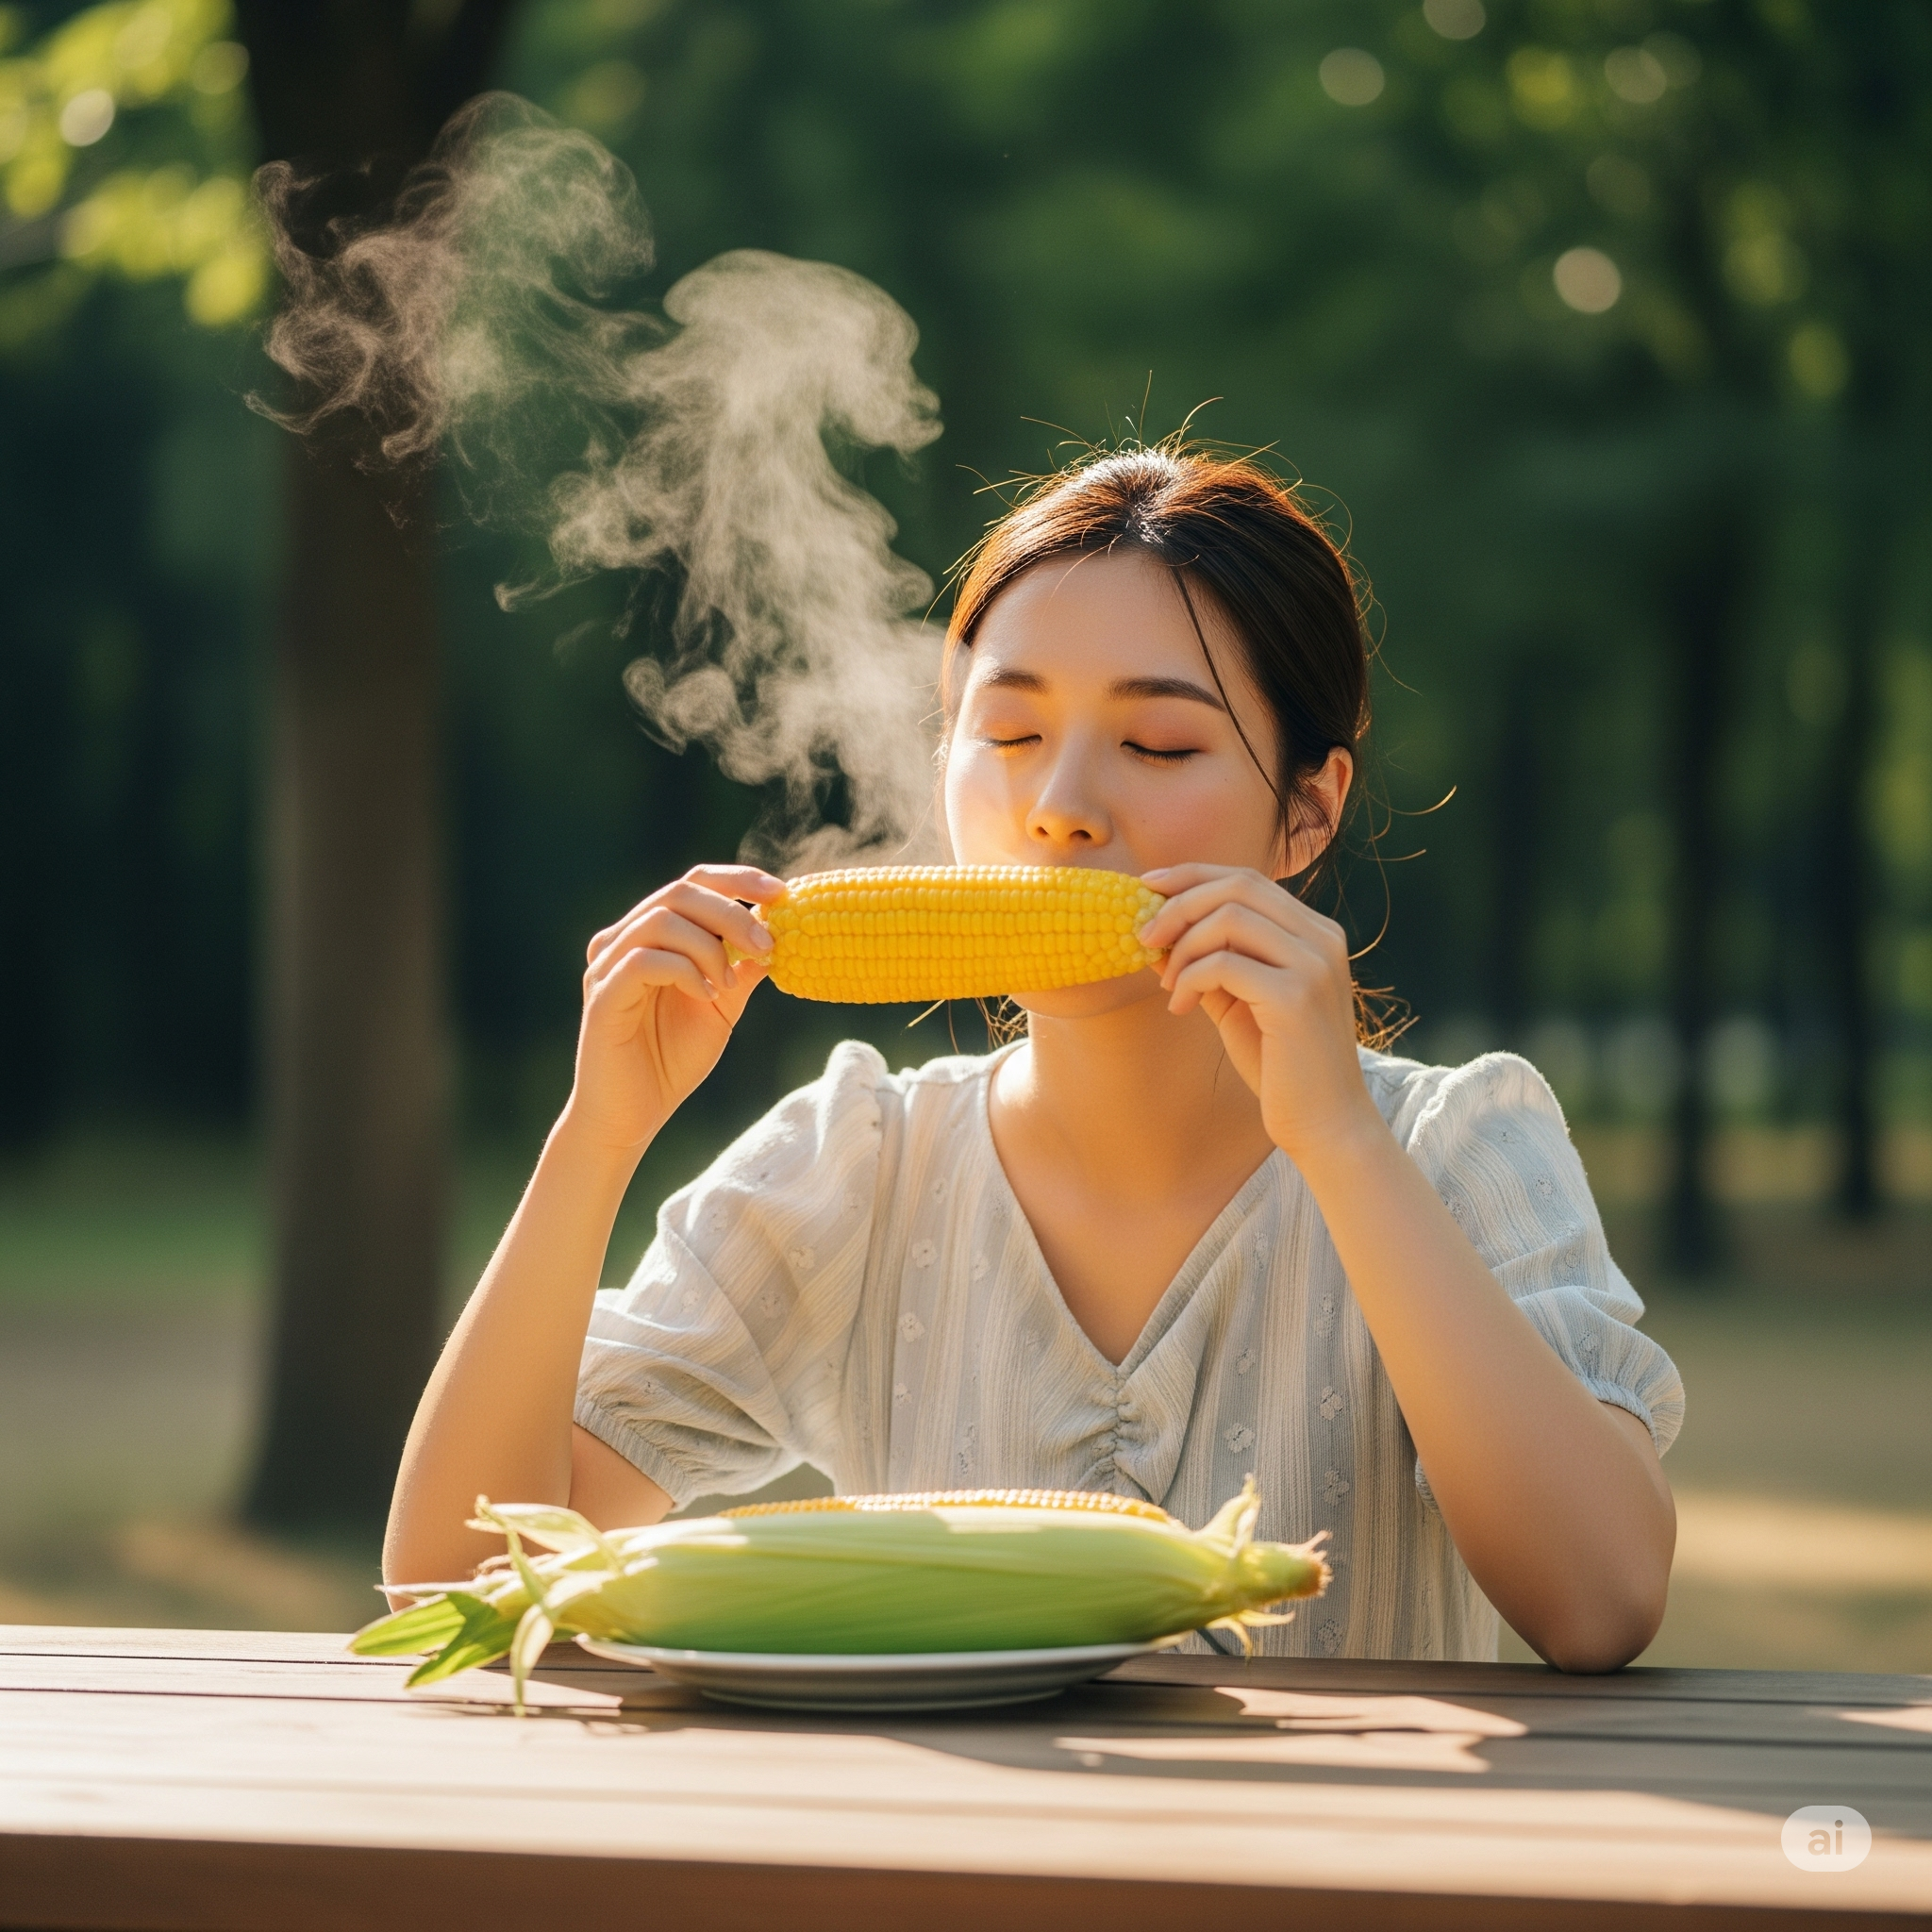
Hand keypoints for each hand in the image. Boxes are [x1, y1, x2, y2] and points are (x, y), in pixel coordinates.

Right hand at [562, 865, 782, 1155]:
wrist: (631, 1116)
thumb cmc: (670, 1060)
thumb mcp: (721, 1006)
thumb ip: (741, 967)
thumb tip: (779, 932)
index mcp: (650, 935)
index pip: (693, 883)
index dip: (738, 879)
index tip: (782, 893)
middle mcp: (622, 940)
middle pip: (679, 893)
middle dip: (732, 913)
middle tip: (766, 945)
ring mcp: (606, 965)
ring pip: (661, 919)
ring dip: (709, 946)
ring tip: (728, 984)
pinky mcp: (602, 995)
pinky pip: (643, 960)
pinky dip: (685, 970)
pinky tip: (705, 996)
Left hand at [1137, 864, 1382, 1163]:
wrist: (1325, 1124)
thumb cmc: (1282, 1065)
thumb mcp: (1240, 1001)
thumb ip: (1210, 962)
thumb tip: (1156, 932)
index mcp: (1314, 932)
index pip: (1247, 879)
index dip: (1191, 876)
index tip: (1146, 889)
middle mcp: (1322, 938)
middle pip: (1237, 886)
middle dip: (1179, 904)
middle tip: (1143, 937)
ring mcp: (1314, 964)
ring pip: (1228, 918)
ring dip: (1183, 946)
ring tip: (1167, 984)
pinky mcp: (1297, 997)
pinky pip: (1224, 964)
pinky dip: (1190, 979)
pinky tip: (1180, 1007)